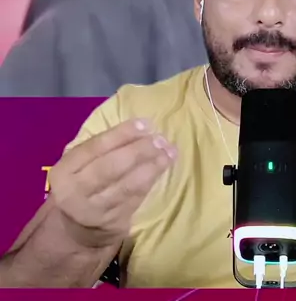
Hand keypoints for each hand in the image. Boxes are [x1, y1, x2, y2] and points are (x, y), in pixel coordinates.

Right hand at [49, 119, 176, 248]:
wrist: (72, 233)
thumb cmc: (78, 187)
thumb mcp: (75, 168)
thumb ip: (98, 150)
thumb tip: (137, 129)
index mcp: (64, 172)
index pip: (94, 148)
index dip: (121, 134)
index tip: (145, 124)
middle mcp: (76, 193)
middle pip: (111, 168)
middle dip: (139, 151)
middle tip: (160, 139)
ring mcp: (96, 212)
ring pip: (128, 186)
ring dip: (152, 167)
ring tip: (169, 152)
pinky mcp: (113, 225)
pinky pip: (136, 199)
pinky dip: (151, 182)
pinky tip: (162, 169)